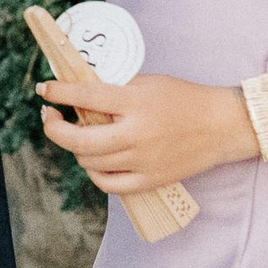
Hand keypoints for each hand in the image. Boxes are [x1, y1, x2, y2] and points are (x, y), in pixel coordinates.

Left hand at [37, 72, 255, 192]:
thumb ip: (114, 90)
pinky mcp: (150, 181)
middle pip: (79, 140)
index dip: (59, 93)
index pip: (85, 97)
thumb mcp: (148, 83)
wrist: (222, 126)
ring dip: (75, 148)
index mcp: (135, 103)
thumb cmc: (185, 98)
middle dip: (54, 128)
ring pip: (89, 162)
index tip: (44, 90)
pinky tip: (94, 160)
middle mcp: (136, 134)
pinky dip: (94, 173)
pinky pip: (109, 184)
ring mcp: (142, 161)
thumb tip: (78, 95)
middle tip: (50, 117)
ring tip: (78, 135)